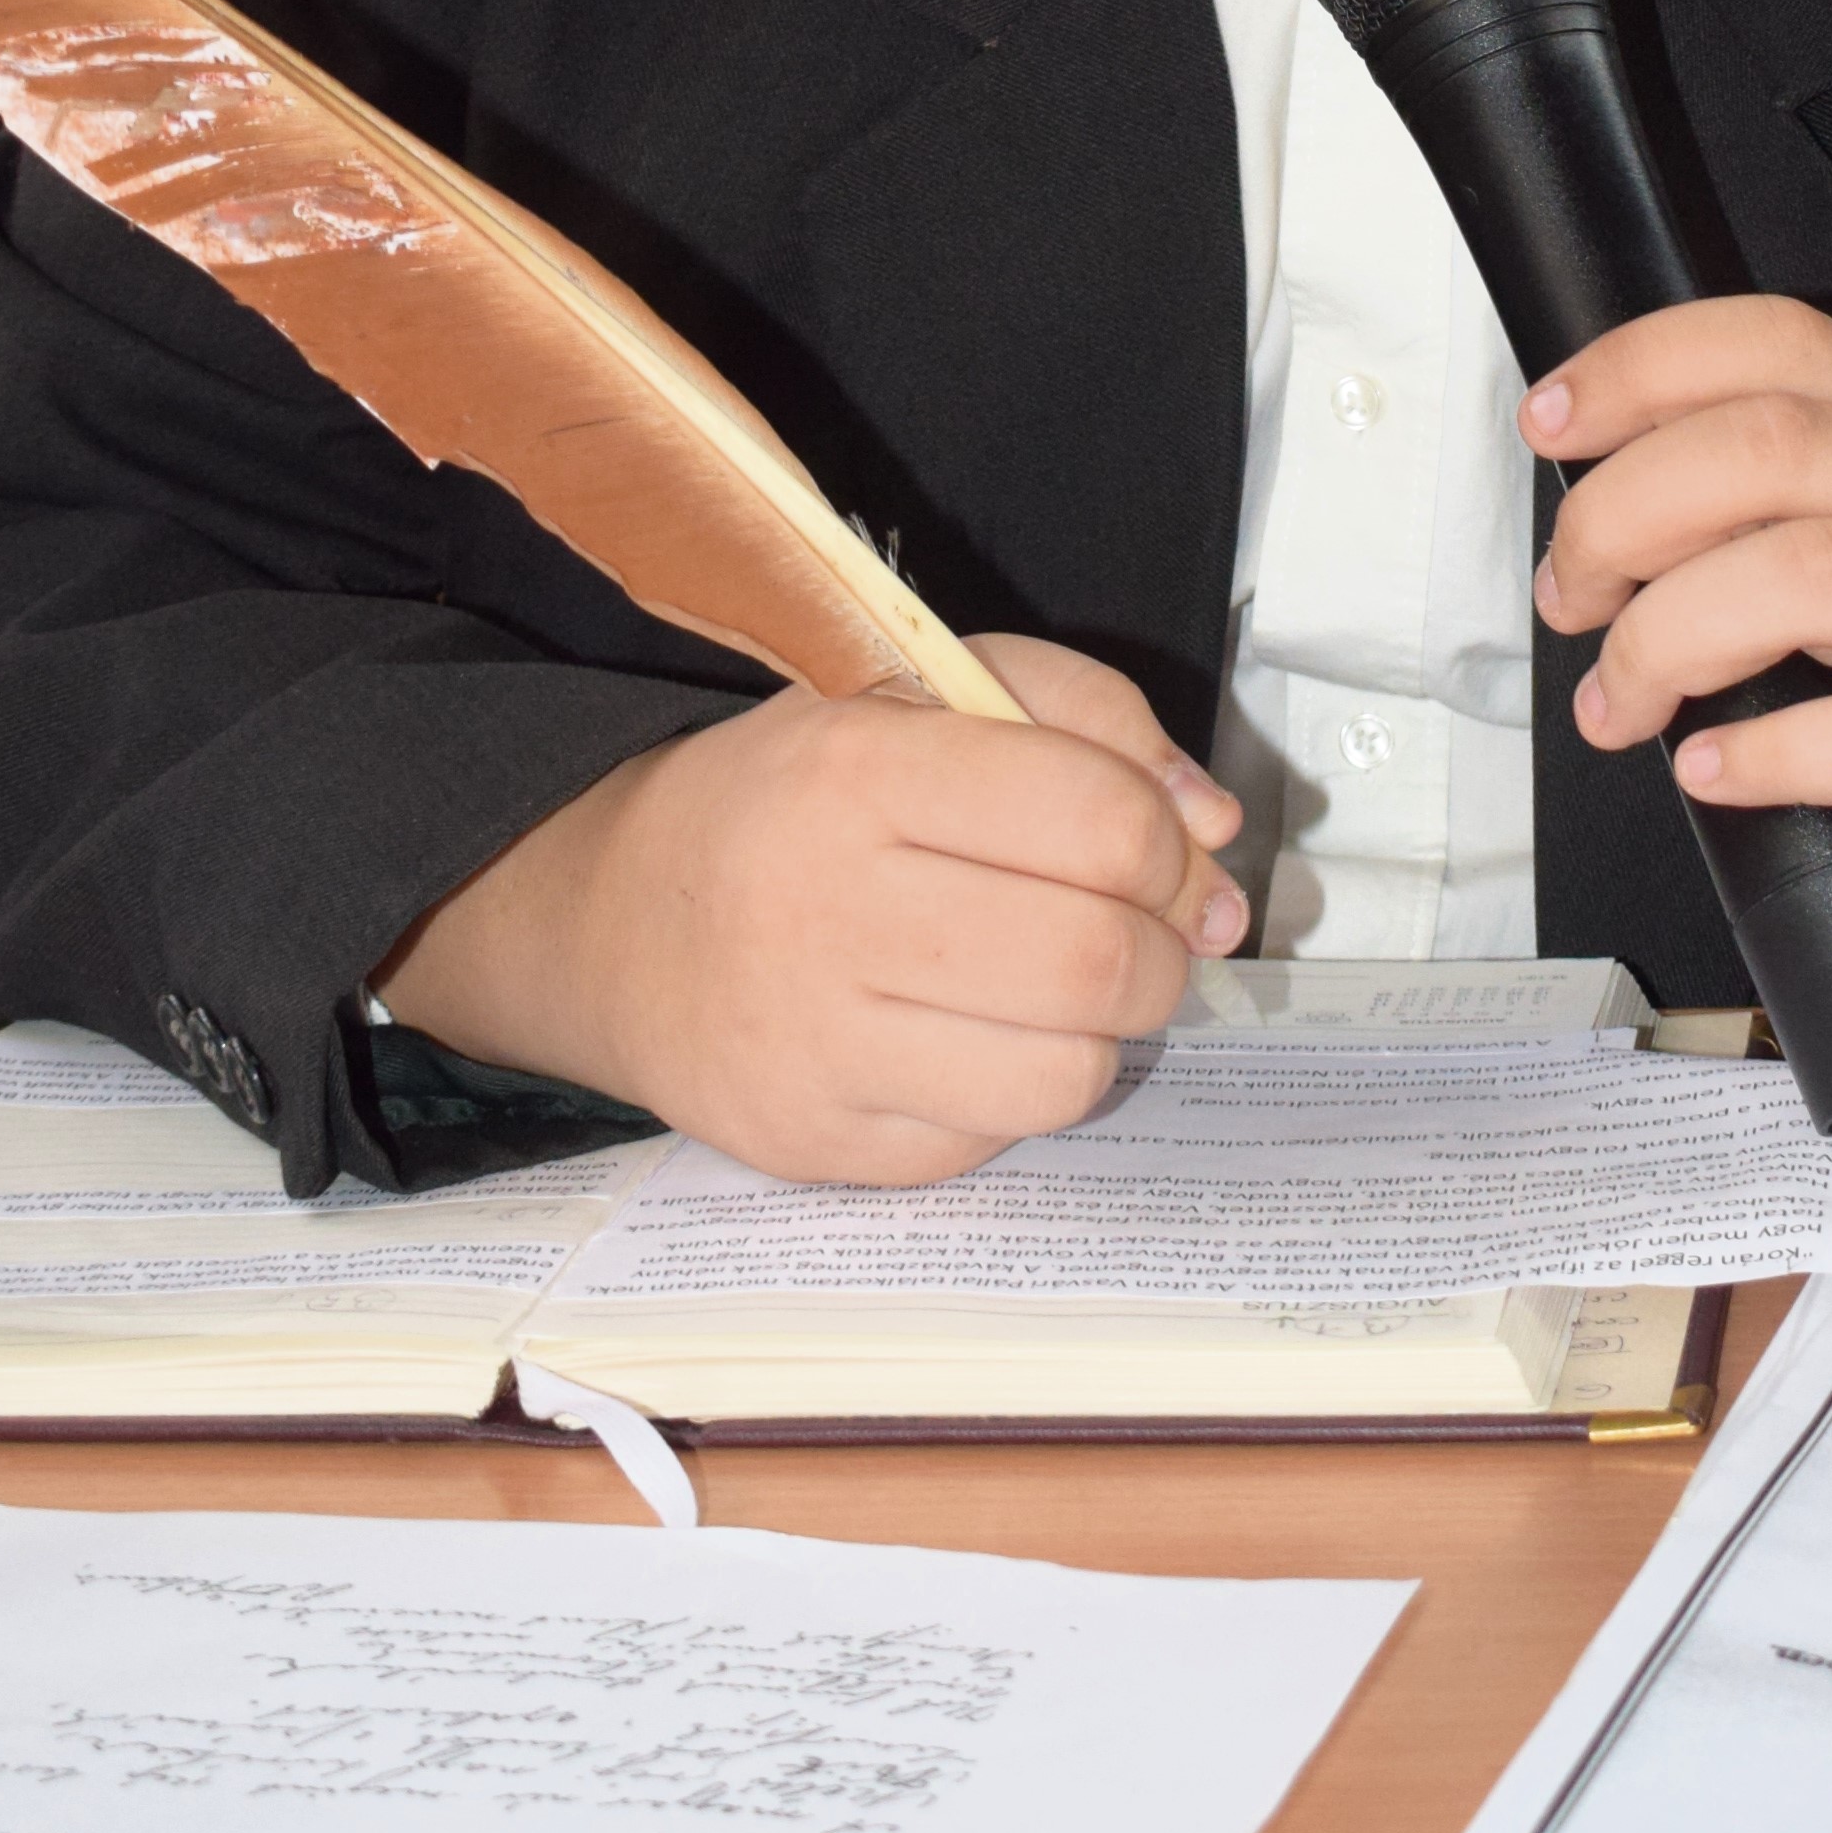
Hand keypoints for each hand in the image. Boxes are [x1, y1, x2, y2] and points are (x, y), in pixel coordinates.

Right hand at [374, 634, 1247, 1181]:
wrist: (618, 920)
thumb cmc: (796, 799)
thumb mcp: (920, 688)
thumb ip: (1087, 715)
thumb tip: (1214, 827)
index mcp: (859, 771)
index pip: (1103, 822)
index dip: (1169, 841)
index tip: (1159, 847)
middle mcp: (826, 910)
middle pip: (1099, 962)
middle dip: (1162, 949)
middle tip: (1141, 930)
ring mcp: (814, 1045)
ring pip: (1068, 1075)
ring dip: (1104, 1032)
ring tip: (1061, 986)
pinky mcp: (815, 1144)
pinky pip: (993, 1140)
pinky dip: (1014, 1089)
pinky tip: (970, 1033)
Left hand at [1526, 299, 1831, 1047]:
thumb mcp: (1828, 587)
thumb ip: (1732, 530)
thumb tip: (1584, 527)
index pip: (1782, 345)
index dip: (1648, 364)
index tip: (1550, 421)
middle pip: (1774, 446)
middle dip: (1627, 512)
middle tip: (1572, 600)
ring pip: (1818, 570)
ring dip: (1672, 634)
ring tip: (1621, 704)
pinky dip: (1777, 752)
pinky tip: (1710, 774)